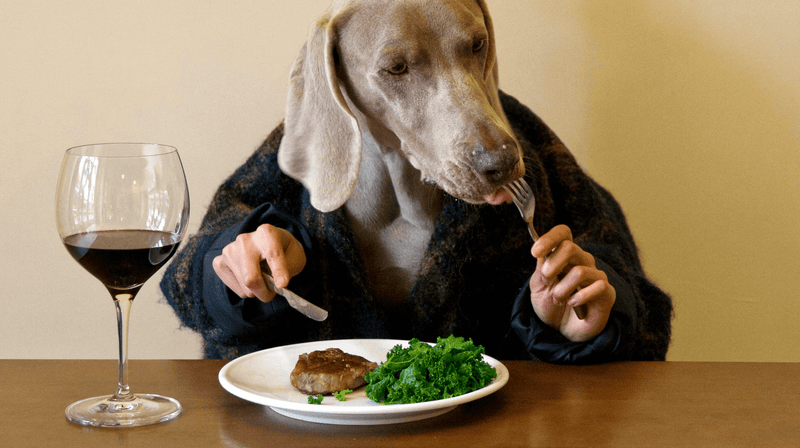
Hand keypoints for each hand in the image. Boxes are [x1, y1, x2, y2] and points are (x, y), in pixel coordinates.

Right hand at [212, 224, 306, 301]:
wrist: (265, 244)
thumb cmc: (284, 251)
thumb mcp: (295, 256)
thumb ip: (288, 268)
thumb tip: (277, 285)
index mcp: (266, 232)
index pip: (272, 254)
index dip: (278, 271)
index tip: (282, 285)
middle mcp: (244, 239)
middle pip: (251, 277)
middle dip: (264, 291)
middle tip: (272, 293)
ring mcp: (228, 251)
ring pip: (244, 286)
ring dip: (257, 290)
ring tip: (262, 278)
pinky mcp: (219, 262)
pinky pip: (235, 288)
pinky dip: (245, 290)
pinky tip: (250, 276)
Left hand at [529, 225, 615, 341]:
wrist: (562, 331)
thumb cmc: (551, 306)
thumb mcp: (539, 287)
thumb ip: (541, 269)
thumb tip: (542, 252)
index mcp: (564, 255)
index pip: (563, 233)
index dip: (549, 238)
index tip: (535, 252)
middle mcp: (582, 261)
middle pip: (570, 247)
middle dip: (552, 265)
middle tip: (546, 279)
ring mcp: (596, 275)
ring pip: (579, 272)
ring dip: (561, 289)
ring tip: (557, 300)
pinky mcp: (607, 292)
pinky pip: (597, 286)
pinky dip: (579, 297)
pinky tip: (572, 303)